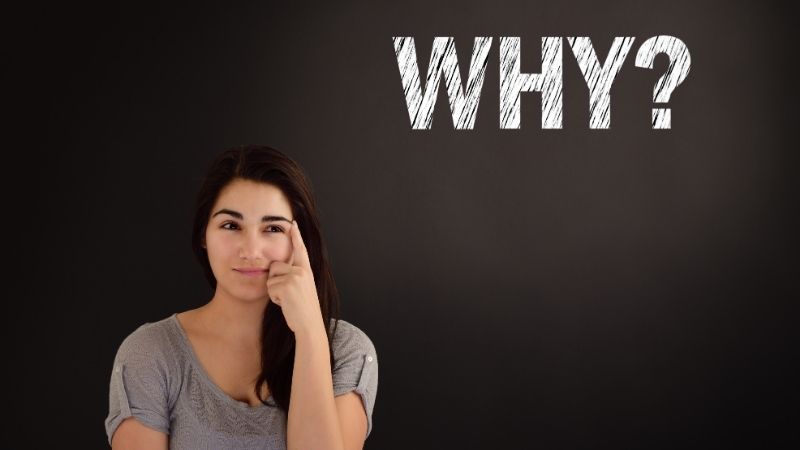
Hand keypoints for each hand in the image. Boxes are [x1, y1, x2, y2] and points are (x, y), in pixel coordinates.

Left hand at [266, 220, 322, 335]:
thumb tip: (277, 268)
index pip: (300, 250)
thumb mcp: (302, 289)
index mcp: (306, 271)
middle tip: (288, 295)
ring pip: (271, 278)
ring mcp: (295, 277)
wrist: (309, 324)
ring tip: (288, 300)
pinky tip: (285, 304)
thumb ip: (294, 276)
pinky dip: (274, 298)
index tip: (292, 223)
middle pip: (275, 266)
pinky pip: (270, 288)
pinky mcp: (286, 285)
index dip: (296, 236)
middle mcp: (302, 271)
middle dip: (275, 280)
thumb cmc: (304, 310)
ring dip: (274, 291)